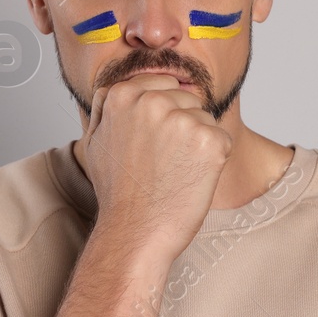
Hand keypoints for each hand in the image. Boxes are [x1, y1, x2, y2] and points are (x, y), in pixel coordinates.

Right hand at [80, 72, 231, 264]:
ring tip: (175, 171)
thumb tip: (120, 87)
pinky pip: (222, 140)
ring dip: (197, 143)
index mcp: (122, 95)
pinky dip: (214, 160)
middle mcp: (152, 101)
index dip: (163, 115)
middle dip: (181, 126)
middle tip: (163, 162)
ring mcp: (182, 119)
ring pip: (205, 119)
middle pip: (187, 99)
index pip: (163, 84)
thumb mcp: (95, 141)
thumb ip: (107, 107)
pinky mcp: (209, 140)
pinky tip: (192, 179)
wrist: (136, 232)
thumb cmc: (118, 193)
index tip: (154, 143)